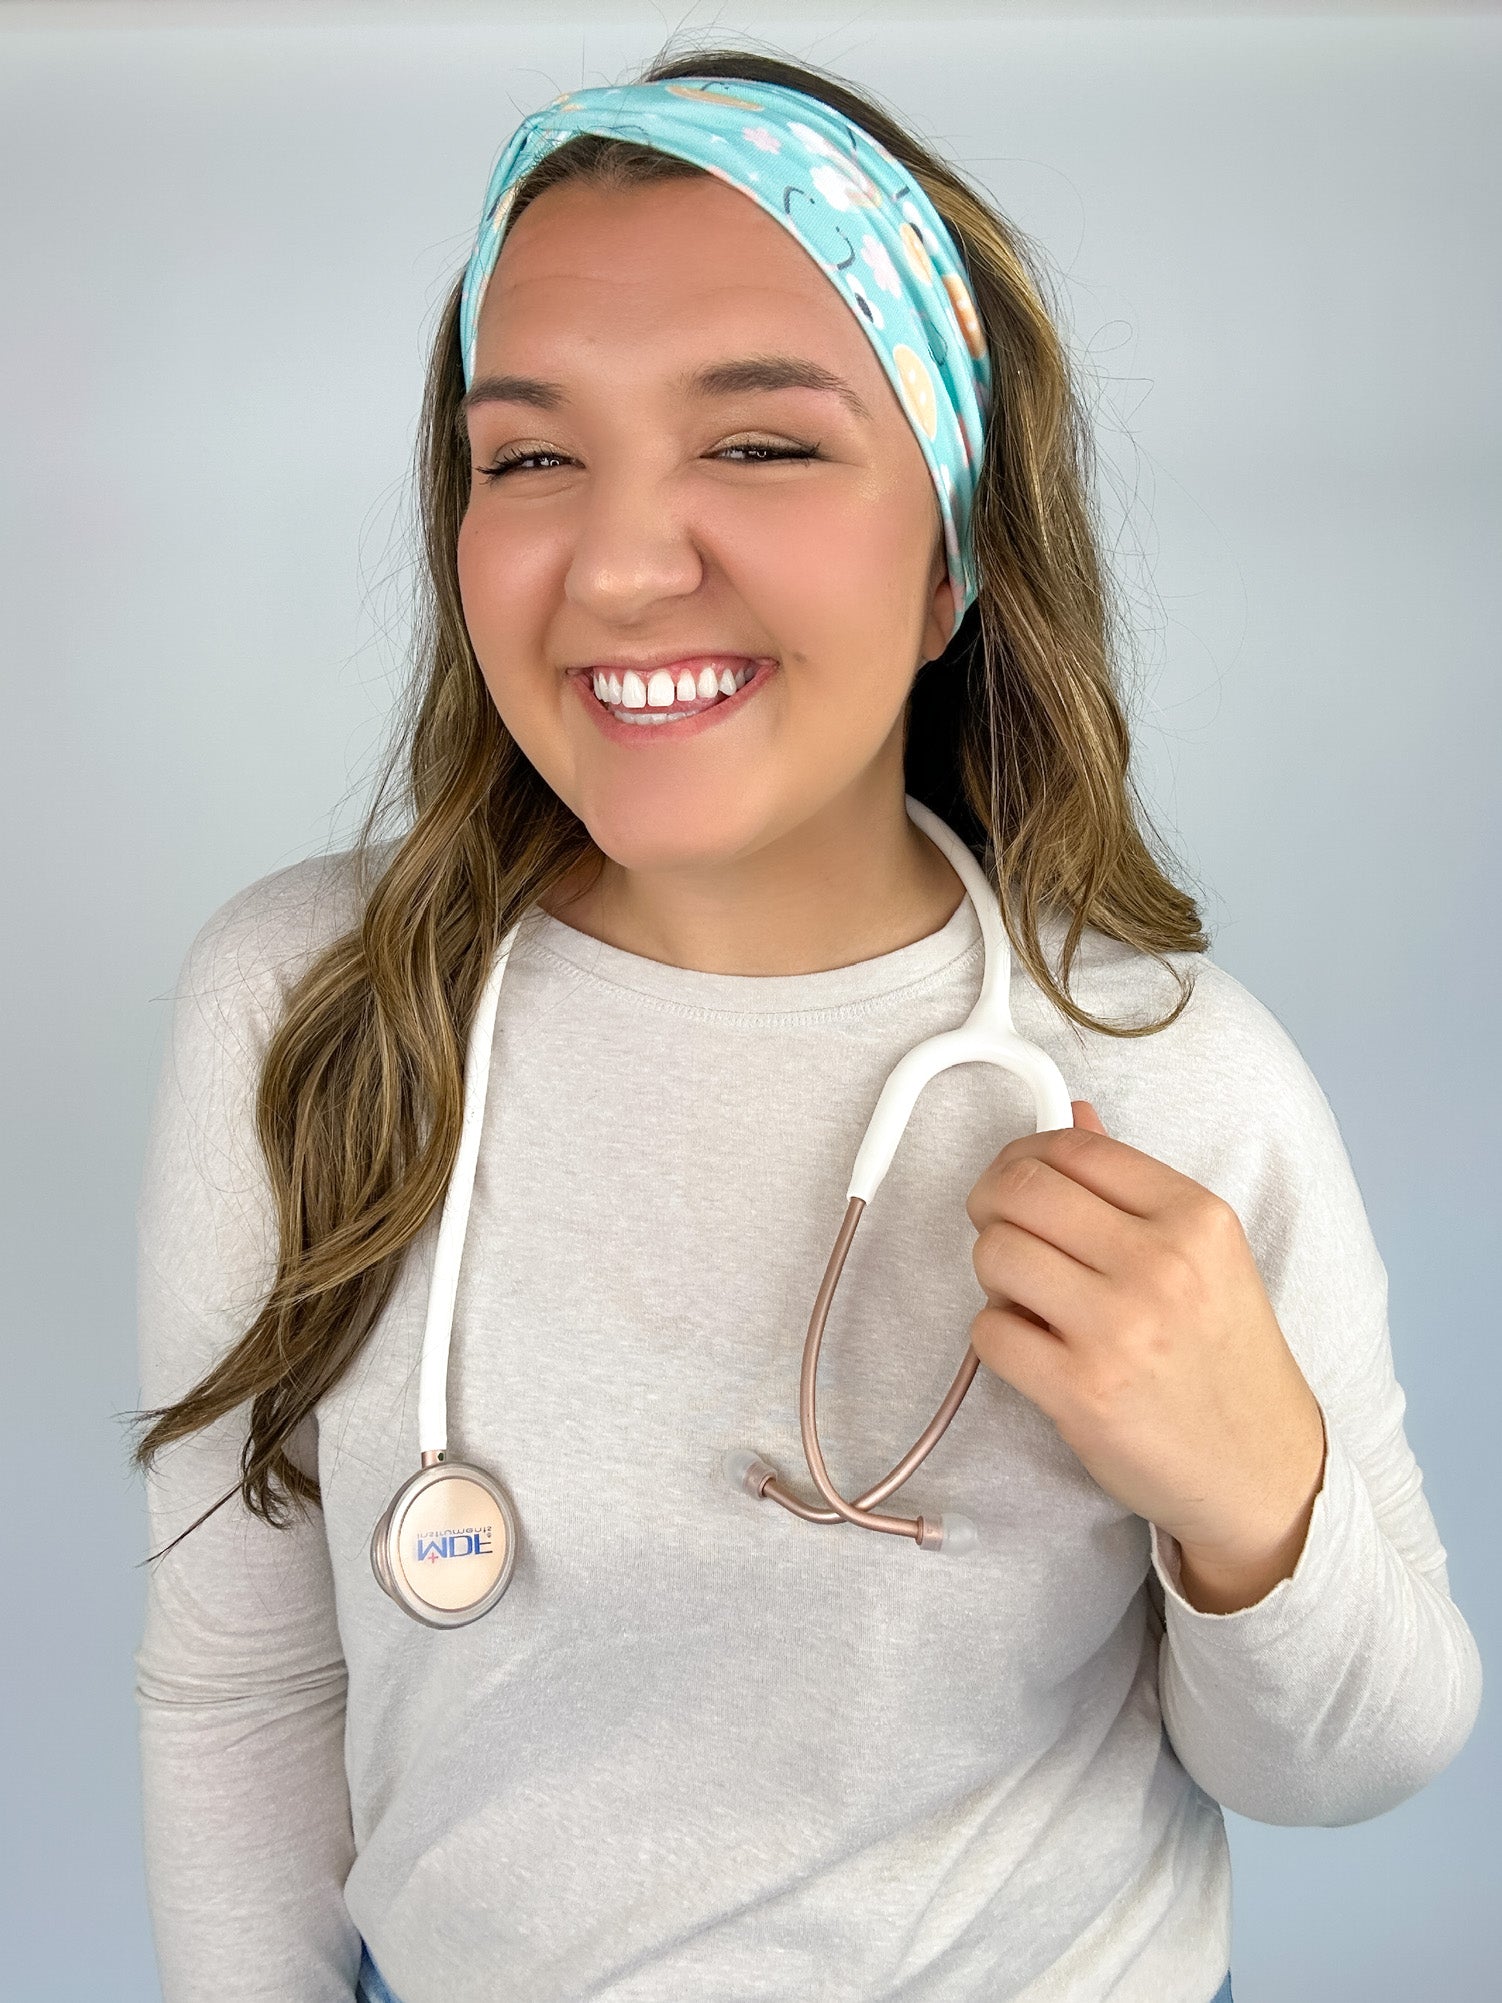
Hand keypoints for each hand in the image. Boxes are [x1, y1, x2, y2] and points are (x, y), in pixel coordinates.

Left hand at [966, 1101, 1327, 1612]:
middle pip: (1020, 1191)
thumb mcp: (1205, 1254)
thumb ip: (1132, 1185)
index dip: (1025, 1156)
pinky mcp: (1081, 1392)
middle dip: (991, 1204)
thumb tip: (1073, 1114)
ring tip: (1029, 1296)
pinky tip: (1035, 1347)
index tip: (1018, 1180)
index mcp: (1196, 1217)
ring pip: (994, 1254)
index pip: (1074, 1147)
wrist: (1262, 1468)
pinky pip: (988, 1331)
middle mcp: (1161, 1264)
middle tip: (1002, 1230)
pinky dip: (997, 1336)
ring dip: (994, 1274)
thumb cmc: (1225, 1356)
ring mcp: (1119, 1330)